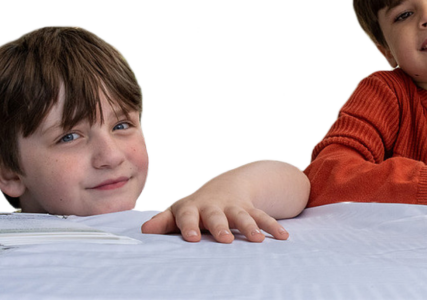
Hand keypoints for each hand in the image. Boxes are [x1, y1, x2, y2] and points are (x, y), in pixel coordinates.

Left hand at [140, 179, 288, 243]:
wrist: (226, 186)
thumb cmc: (196, 207)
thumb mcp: (179, 211)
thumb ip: (164, 222)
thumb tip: (144, 231)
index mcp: (192, 208)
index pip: (188, 215)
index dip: (190, 225)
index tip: (193, 238)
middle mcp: (214, 207)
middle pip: (217, 216)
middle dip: (221, 227)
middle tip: (224, 239)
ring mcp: (234, 208)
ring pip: (243, 216)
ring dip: (250, 227)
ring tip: (256, 240)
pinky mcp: (251, 210)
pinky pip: (263, 217)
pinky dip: (273, 226)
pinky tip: (282, 237)